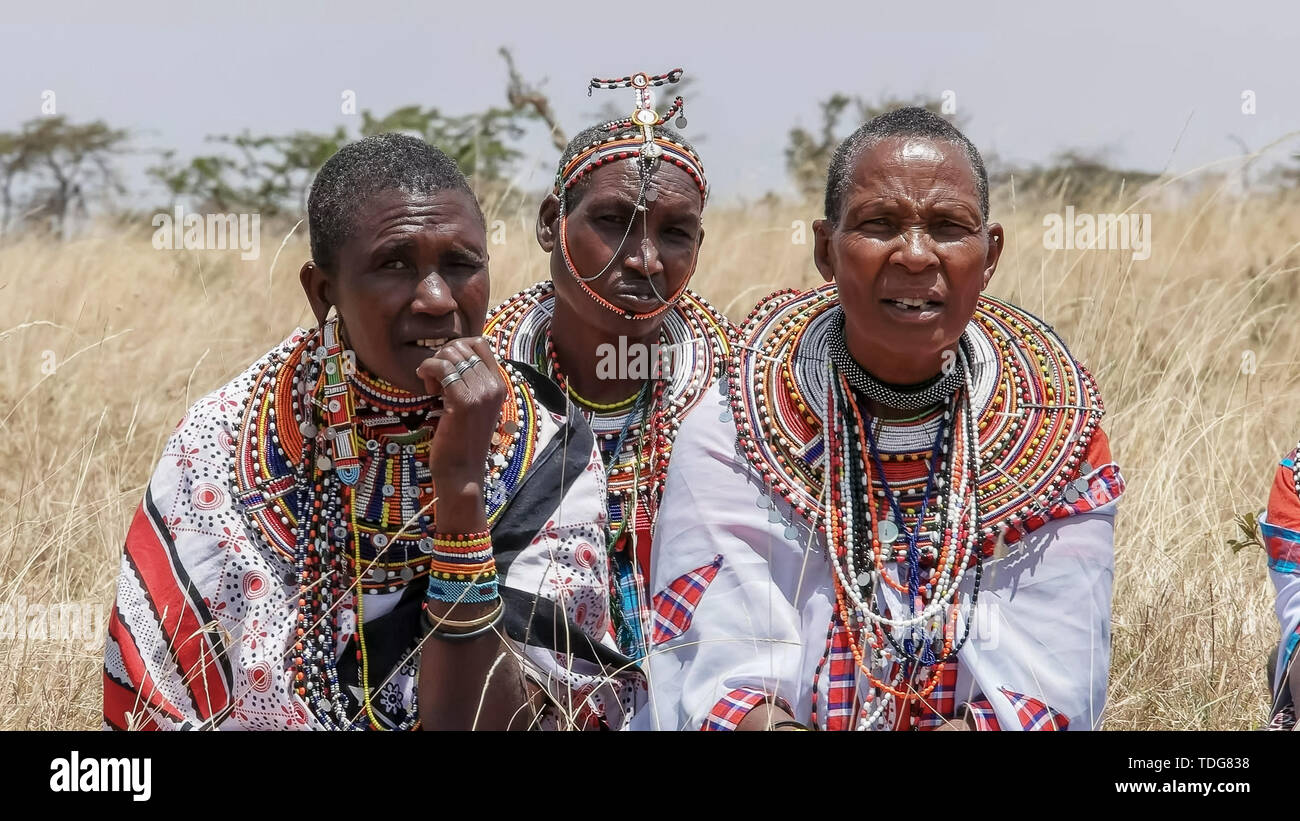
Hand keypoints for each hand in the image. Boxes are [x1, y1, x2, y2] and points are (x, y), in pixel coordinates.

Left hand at [416, 337, 505, 503]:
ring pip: (451, 355)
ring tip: (431, 387)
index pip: (480, 344)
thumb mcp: (473, 406)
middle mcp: (495, 386)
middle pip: (463, 347)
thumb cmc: (462, 441)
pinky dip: (428, 370)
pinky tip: (426, 386)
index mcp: (499, 385)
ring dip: (434, 365)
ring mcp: (482, 393)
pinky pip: (442, 368)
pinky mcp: (464, 401)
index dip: (457, 347)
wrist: (462, 472)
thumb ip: (470, 382)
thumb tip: (450, 355)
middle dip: (442, 357)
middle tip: (435, 380)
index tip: (446, 367)